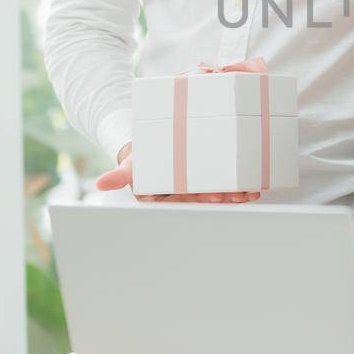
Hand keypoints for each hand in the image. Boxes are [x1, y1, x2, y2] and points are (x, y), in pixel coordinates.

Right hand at [93, 144, 260, 203]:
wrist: (147, 152)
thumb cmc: (140, 161)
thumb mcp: (130, 167)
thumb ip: (118, 175)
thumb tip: (100, 184)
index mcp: (166, 198)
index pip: (186, 201)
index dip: (201, 199)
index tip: (214, 196)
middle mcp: (183, 197)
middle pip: (206, 198)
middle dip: (225, 197)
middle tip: (242, 192)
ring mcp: (196, 190)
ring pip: (218, 193)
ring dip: (236, 193)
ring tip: (253, 191)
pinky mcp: (207, 180)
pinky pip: (224, 184)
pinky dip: (238, 185)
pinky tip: (253, 186)